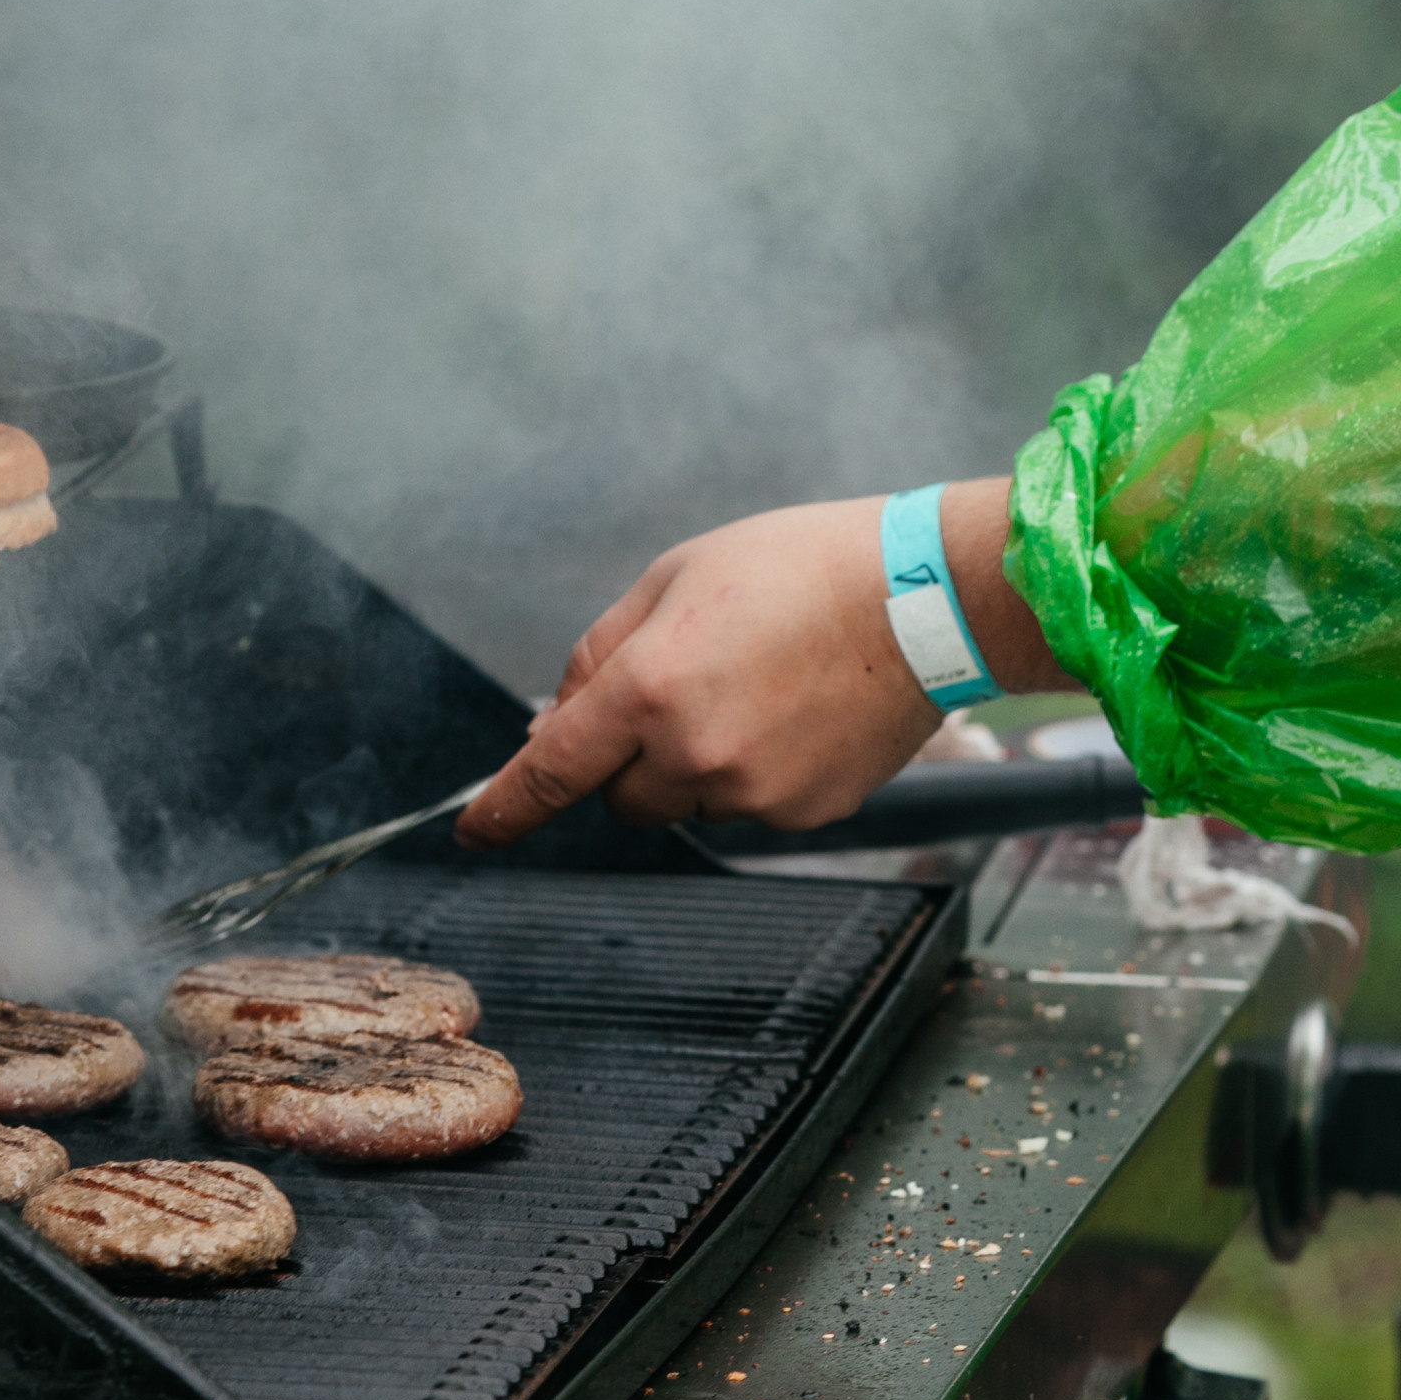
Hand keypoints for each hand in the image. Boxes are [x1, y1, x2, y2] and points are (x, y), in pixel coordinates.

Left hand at [457, 478, 1074, 848]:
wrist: (927, 600)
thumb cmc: (800, 568)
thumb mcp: (675, 577)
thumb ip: (601, 653)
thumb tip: (558, 721)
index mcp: (650, 687)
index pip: (552, 769)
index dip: (504, 807)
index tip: (473, 832)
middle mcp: (694, 752)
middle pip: (620, 796)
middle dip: (629, 759)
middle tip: (684, 690)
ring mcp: (753, 791)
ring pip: (687, 802)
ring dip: (695, 762)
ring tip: (758, 688)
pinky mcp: (803, 812)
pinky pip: (747, 807)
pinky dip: (754, 771)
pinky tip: (795, 713)